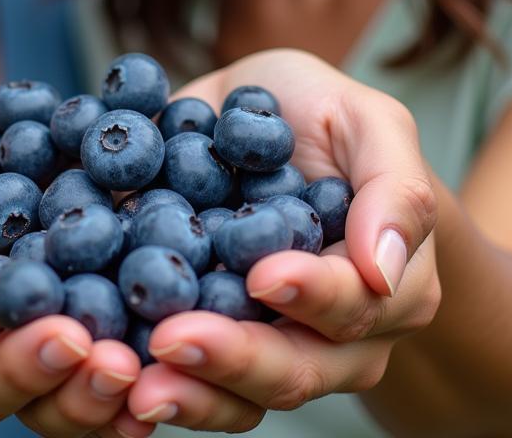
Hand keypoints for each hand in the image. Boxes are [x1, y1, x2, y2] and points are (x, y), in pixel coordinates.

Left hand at [125, 49, 439, 429]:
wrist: (266, 119)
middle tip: (173, 338)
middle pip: (293, 368)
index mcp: (383, 284)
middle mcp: (332, 334)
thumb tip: (383, 268)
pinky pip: (191, 384)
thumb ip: (396, 188)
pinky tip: (115, 377)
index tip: (262, 275)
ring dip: (191, 394)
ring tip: (138, 384)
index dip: (312, 294)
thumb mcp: (371, 123)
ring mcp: (268, 345)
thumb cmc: (327, 117)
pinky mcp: (210, 339)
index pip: (353, 303)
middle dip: (235, 358)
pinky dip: (158, 385)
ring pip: (241, 395)